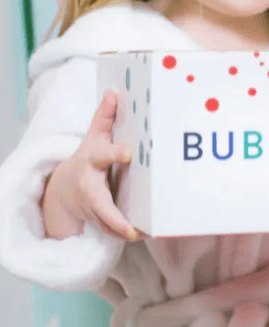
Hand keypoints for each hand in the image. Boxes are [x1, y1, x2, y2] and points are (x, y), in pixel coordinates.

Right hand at [41, 90, 138, 240]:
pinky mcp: (100, 221)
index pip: (103, 155)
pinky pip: (113, 230)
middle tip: (131, 227)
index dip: (115, 153)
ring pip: (107, 222)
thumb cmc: (87, 160)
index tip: (129, 153)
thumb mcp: (92, 138)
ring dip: (123, 229)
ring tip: (146, 233)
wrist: (63, 192)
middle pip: (100, 202)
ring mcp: (94, 207)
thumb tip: (114, 92)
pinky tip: (147, 234)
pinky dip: (127, 234)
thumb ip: (104, 117)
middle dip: (114, 214)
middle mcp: (91, 188)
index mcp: (92, 162)